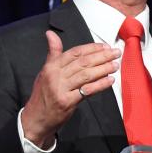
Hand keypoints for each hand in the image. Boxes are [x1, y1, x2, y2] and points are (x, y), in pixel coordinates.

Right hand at [21, 30, 119, 147]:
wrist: (35, 118)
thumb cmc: (43, 94)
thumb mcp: (45, 72)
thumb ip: (53, 54)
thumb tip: (50, 34)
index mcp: (51, 67)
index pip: (74, 53)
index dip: (91, 48)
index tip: (105, 46)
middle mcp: (55, 76)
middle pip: (82, 62)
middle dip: (101, 56)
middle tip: (116, 53)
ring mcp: (61, 89)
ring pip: (86, 75)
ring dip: (103, 69)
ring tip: (115, 65)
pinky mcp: (67, 102)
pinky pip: (87, 91)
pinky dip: (100, 84)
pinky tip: (110, 80)